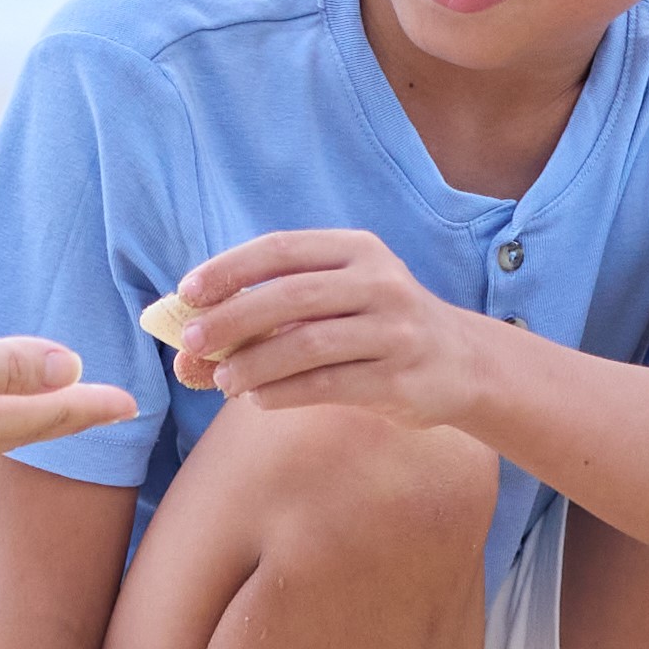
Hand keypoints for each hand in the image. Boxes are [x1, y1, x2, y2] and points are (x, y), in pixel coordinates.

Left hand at [150, 231, 509, 430]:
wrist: (460, 363)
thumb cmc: (377, 327)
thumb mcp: (339, 299)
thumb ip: (273, 312)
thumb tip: (187, 345)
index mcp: (357, 250)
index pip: (282, 249)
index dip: (230, 269)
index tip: (188, 292)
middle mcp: (380, 283)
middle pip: (291, 296)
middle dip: (233, 318)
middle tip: (192, 342)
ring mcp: (395, 331)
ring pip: (307, 344)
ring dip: (254, 363)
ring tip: (222, 378)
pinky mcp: (400, 378)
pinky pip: (328, 385)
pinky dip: (284, 393)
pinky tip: (258, 399)